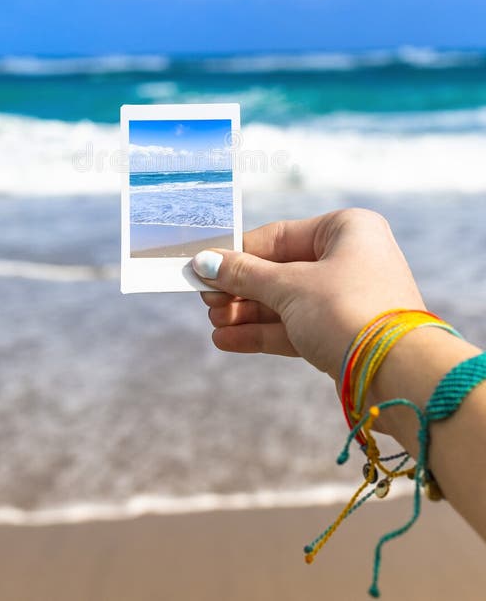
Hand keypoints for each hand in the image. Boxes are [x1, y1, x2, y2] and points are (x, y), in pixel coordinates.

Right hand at [195, 208, 424, 381]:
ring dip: (247, 313)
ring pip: (286, 301)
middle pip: (280, 270)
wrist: (400, 374)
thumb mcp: (289, 286)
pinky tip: (228, 340)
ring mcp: (348, 297)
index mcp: (346, 229)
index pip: (279, 236)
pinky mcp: (343, 333)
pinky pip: (295, 326)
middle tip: (205, 302)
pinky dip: (263, 332)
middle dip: (241, 289)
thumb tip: (205, 262)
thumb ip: (244, 274)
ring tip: (214, 324)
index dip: (238, 253)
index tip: (203, 267)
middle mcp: (350, 258)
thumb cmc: (346, 310)